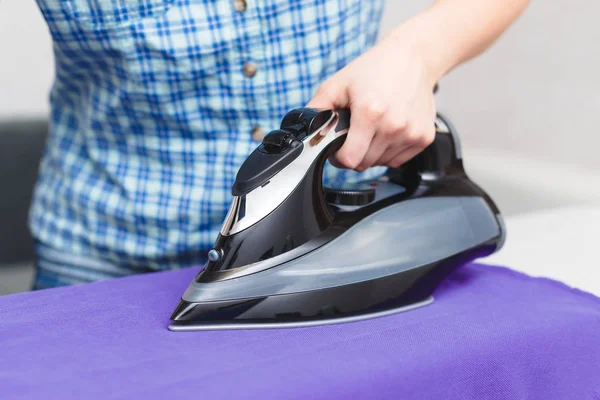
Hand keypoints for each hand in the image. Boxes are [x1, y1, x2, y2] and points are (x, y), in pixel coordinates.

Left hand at [307, 24, 439, 170]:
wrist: (414, 57)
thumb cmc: (375, 69)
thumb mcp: (338, 84)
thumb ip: (316, 108)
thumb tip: (303, 131)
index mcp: (370, 113)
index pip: (350, 160)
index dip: (339, 158)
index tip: (338, 149)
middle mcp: (393, 126)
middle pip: (365, 164)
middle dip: (354, 153)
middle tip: (355, 133)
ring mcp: (411, 133)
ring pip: (381, 163)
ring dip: (372, 152)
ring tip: (373, 128)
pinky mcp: (424, 138)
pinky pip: (398, 160)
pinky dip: (389, 152)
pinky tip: (388, 131)